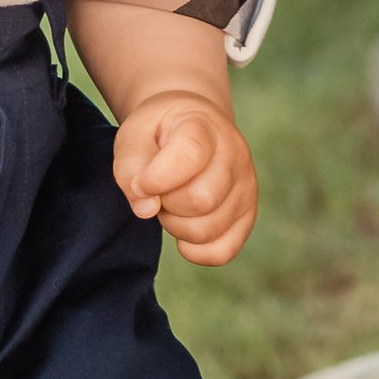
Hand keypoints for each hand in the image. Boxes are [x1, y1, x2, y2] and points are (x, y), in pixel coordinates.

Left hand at [113, 96, 259, 265]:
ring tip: (173, 203)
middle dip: (166, 204)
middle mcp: (235, 154)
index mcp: (204, 127)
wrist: (192, 127)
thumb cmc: (159, 133)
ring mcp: (246, 187)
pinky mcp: (247, 216)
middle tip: (159, 191)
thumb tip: (147, 210)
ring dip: (176, 226)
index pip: (189, 156)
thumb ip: (131, 167)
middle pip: (200, 200)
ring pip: (207, 230)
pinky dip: (194, 250)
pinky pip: (222, 252)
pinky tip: (184, 228)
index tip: (141, 183)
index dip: (156, 179)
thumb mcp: (134, 135)